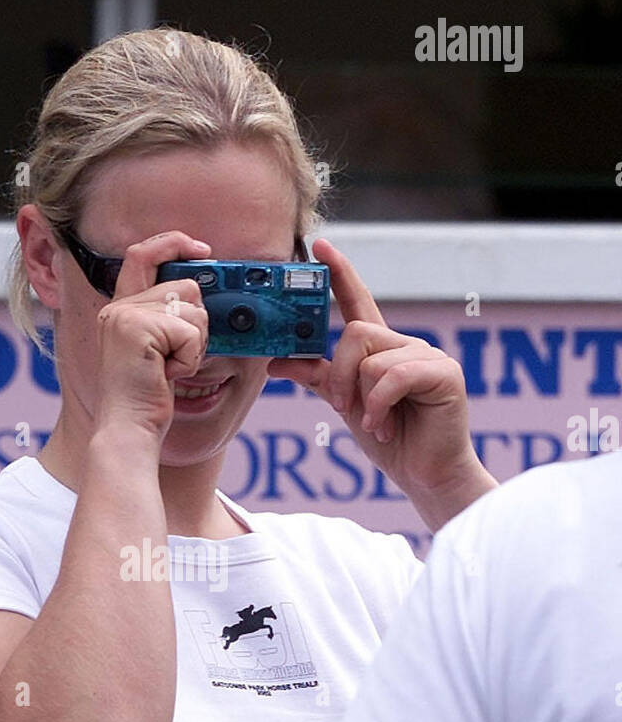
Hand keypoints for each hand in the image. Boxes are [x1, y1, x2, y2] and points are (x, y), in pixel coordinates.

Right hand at [93, 231, 210, 440]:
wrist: (128, 429)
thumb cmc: (145, 398)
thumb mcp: (156, 350)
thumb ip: (167, 319)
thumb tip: (201, 289)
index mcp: (119, 309)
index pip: (142, 255)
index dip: (173, 243)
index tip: (202, 249)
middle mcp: (118, 307)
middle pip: (186, 286)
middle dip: (197, 324)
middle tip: (177, 356)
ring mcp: (126, 316)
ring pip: (193, 308)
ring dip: (194, 343)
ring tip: (169, 368)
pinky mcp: (139, 329)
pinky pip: (190, 331)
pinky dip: (189, 357)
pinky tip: (168, 374)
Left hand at [268, 238, 491, 519]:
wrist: (425, 475)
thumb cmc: (390, 439)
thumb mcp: (346, 405)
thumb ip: (317, 377)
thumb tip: (275, 362)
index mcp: (382, 349)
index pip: (357, 302)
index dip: (340, 273)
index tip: (319, 246)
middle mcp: (405, 345)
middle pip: (355, 332)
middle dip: (340, 373)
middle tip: (342, 406)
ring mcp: (427, 356)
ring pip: (371, 357)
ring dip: (362, 398)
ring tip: (375, 423)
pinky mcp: (444, 372)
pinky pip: (393, 375)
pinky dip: (379, 406)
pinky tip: (384, 426)